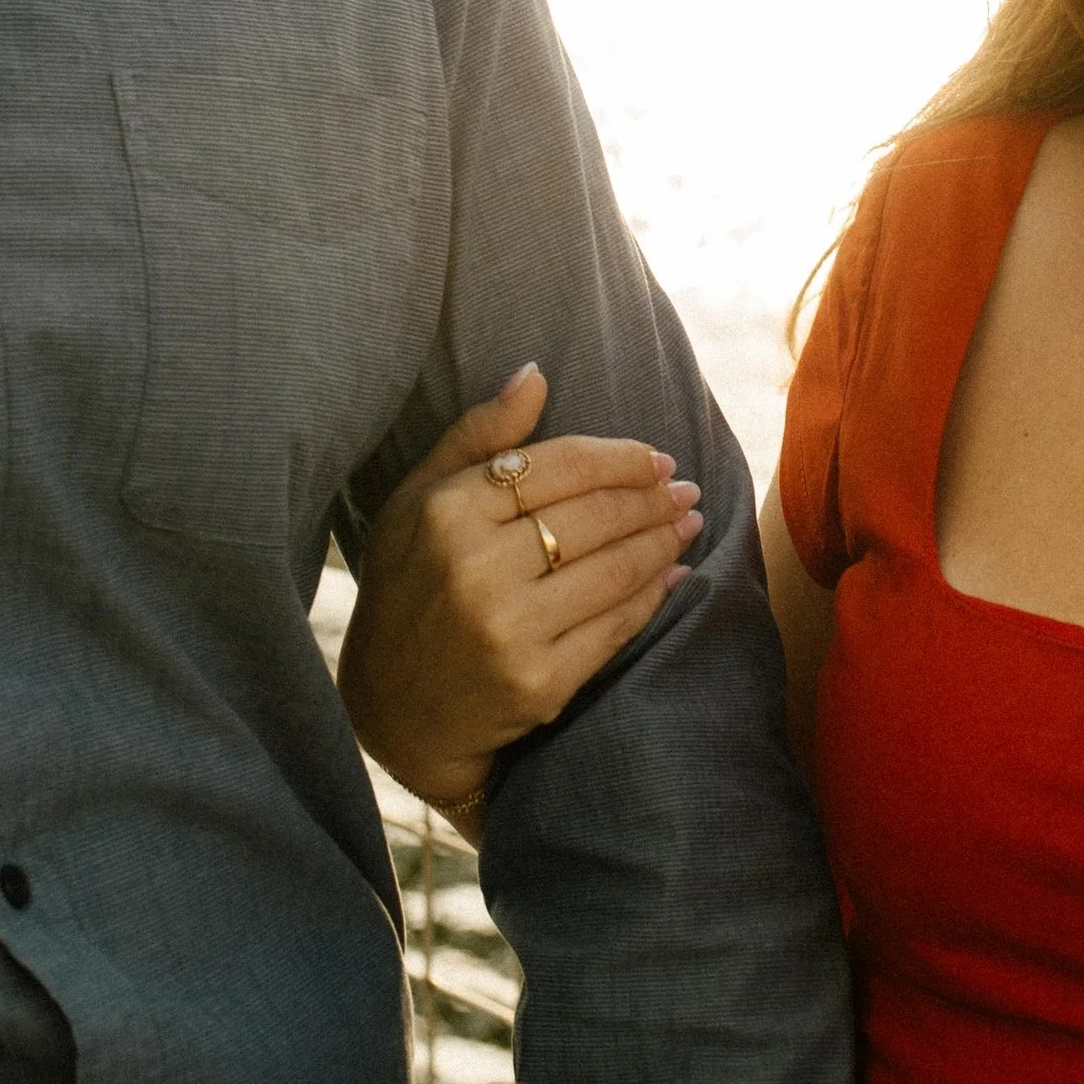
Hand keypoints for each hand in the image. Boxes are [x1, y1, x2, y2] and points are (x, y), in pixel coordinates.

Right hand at [338, 366, 700, 819]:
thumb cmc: (410, 588)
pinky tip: (675, 574)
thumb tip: (536, 373)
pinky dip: (654, 595)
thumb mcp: (417, 503)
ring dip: (664, 541)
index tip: (656, 458)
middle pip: (594, 516)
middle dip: (652, 498)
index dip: (620, 458)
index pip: (558, 465)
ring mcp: (509, 630)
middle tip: (684, 489)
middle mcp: (475, 569)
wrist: (396, 710)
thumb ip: (477, 435)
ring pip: (615, 568)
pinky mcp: (539, 683)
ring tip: (687, 522)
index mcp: (446, 514)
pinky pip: (616, 625)